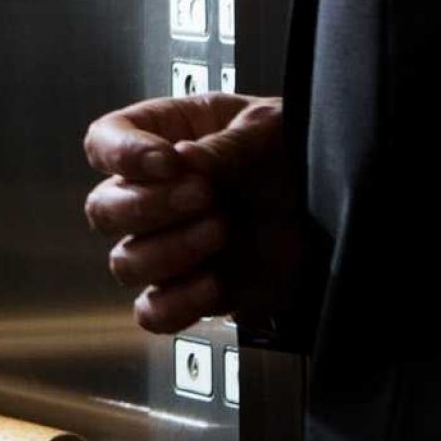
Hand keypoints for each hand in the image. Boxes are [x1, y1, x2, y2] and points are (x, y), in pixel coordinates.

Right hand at [83, 93, 300, 334]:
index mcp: (165, 138)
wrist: (337, 212)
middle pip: (103, 209)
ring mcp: (169, 245)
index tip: (167, 161)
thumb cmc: (297, 153)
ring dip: (168, 251)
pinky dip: (176, 303)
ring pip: (124, 263)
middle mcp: (156, 193)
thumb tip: (186, 159)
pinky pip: (153, 312)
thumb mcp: (271, 127)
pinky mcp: (190, 290)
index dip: (121, 154)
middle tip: (205, 195)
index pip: (104, 142)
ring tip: (221, 231)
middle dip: (148, 205)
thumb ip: (228, 142)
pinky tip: (214, 282)